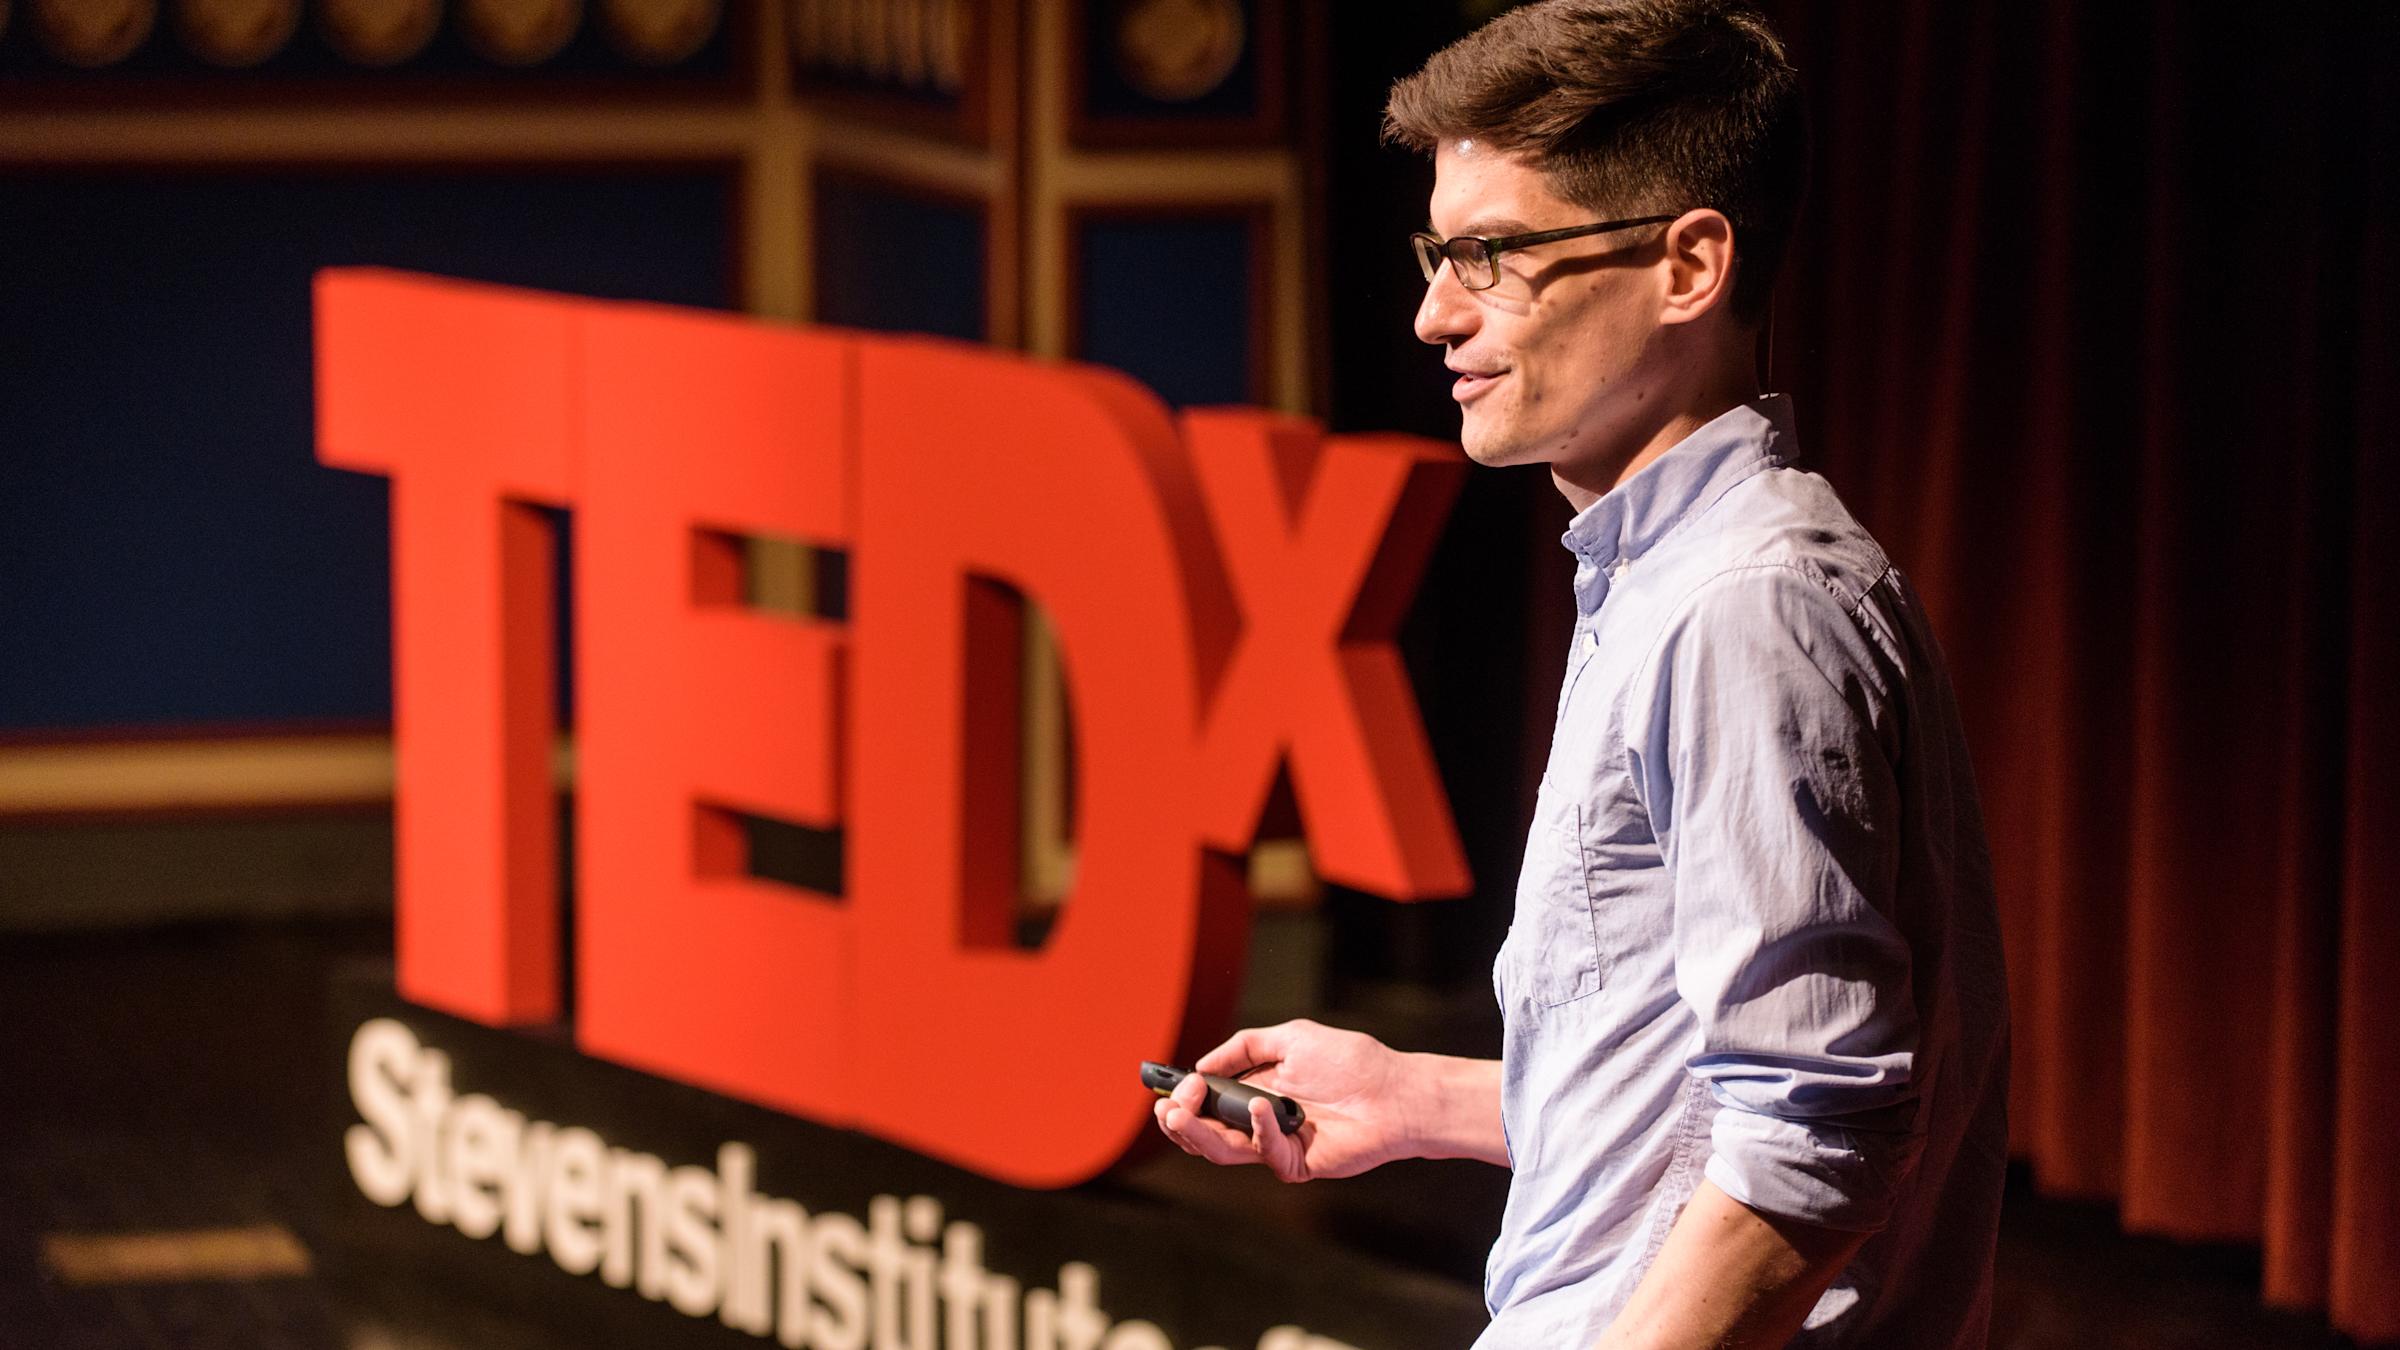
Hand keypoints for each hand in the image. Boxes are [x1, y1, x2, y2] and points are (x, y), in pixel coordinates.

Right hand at [1151, 1019, 1416, 1181]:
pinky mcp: (1295, 1163)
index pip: (1204, 1102)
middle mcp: (1259, 1121)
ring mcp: (1275, 1144)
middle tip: (1168, 1107)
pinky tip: (1259, 1106)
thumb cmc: (1351, 1062)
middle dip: (1179, 1121)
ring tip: (1181, 1114)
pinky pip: (1264, 1152)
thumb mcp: (1291, 1038)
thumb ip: (1245, 1047)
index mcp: (1253, 1090)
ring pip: (1222, 1150)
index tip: (1176, 1082)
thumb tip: (1201, 1065)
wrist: (1394, 1091)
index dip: (1184, 1095)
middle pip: (1204, 1132)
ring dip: (1197, 1133)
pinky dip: (1257, 1128)